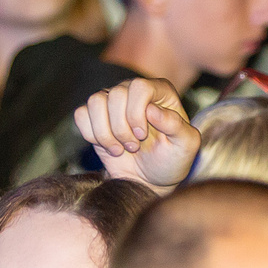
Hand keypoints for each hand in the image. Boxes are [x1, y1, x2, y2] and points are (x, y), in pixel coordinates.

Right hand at [75, 78, 201, 189]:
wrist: (152, 181)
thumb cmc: (172, 160)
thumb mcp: (186, 145)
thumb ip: (175, 125)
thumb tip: (152, 110)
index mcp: (160, 91)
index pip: (139, 86)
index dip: (136, 112)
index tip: (142, 135)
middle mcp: (134, 91)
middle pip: (116, 94)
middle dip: (121, 127)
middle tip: (133, 147)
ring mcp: (113, 102)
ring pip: (95, 101)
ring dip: (105, 132)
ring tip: (120, 149)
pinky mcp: (96, 117)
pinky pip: (81, 114)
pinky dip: (91, 134)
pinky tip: (108, 147)